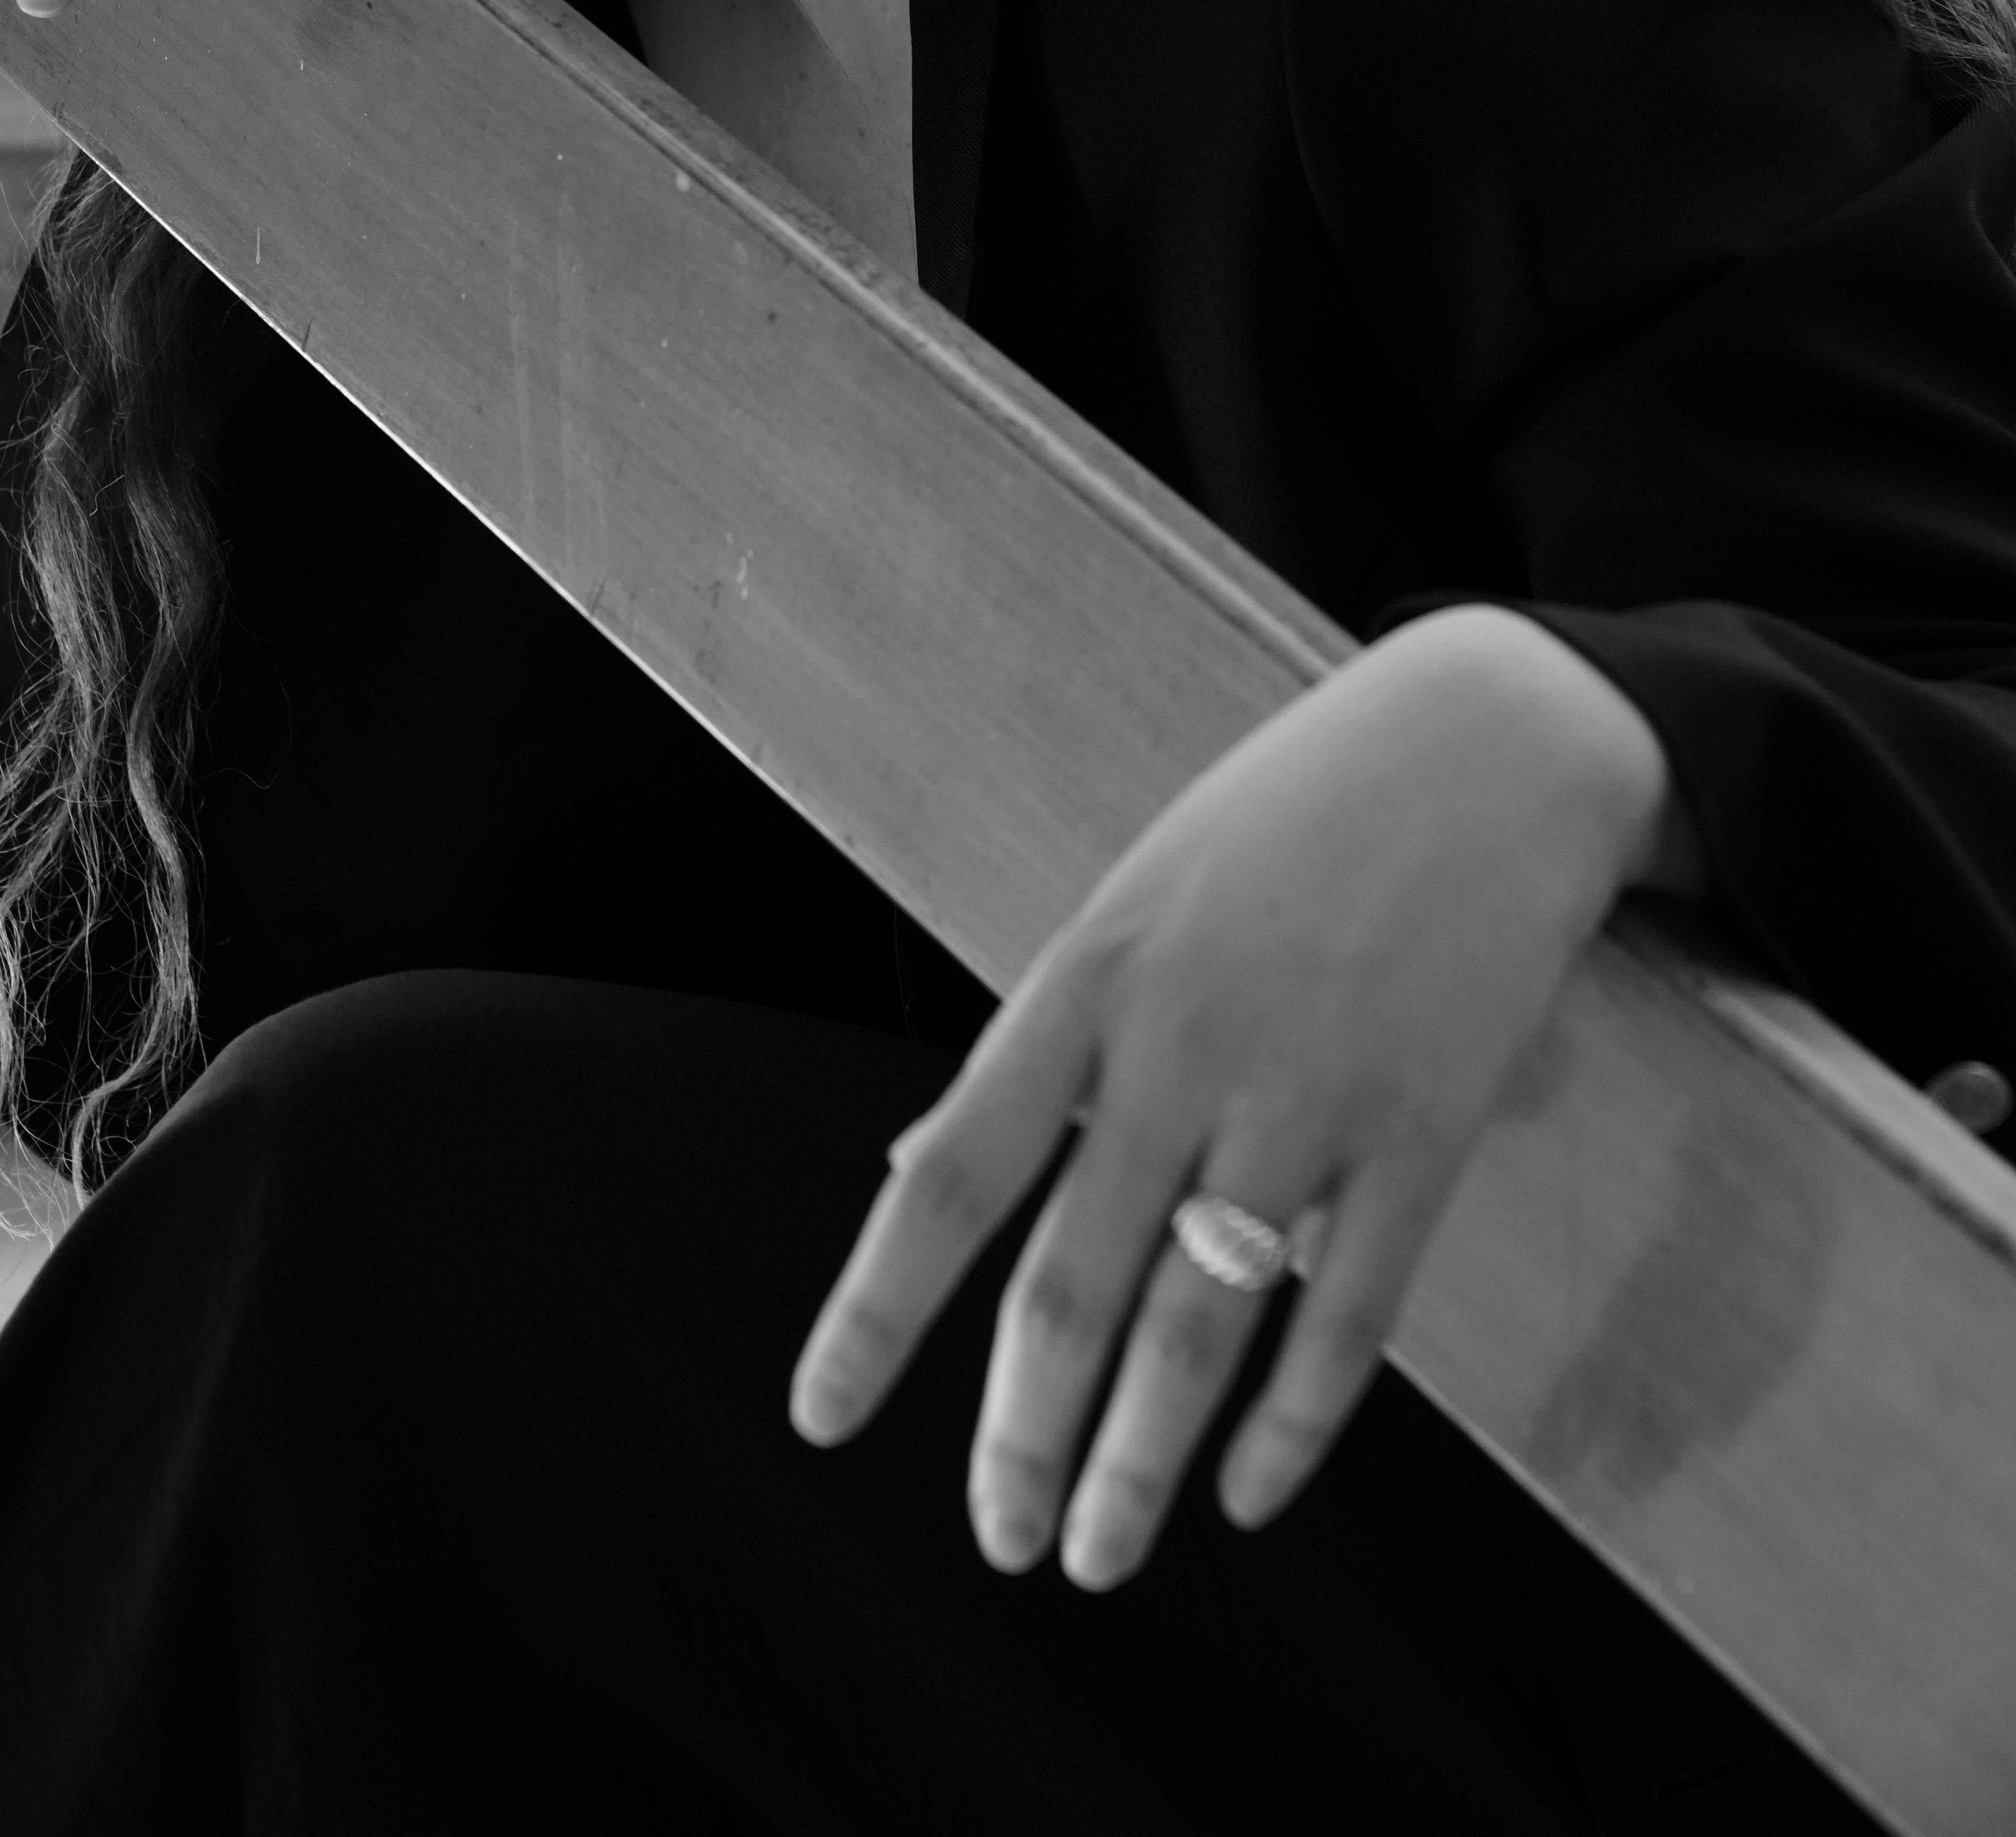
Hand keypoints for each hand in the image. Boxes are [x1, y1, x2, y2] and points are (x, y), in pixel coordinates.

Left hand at [790, 604, 1698, 1582]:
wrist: (1482, 745)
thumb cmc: (1287, 822)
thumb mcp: (1136, 904)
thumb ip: (1048, 1047)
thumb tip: (922, 1170)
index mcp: (1091, 980)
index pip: (953, 1173)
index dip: (878, 1309)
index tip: (819, 1417)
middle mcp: (1183, 1047)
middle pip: (1074, 1285)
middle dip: (1024, 1438)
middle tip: (1002, 1542)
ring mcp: (1310, 1094)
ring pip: (1201, 1326)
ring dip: (1141, 1462)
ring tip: (1097, 1556)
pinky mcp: (1426, 1131)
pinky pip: (1350, 1316)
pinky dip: (1293, 1424)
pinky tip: (1251, 1491)